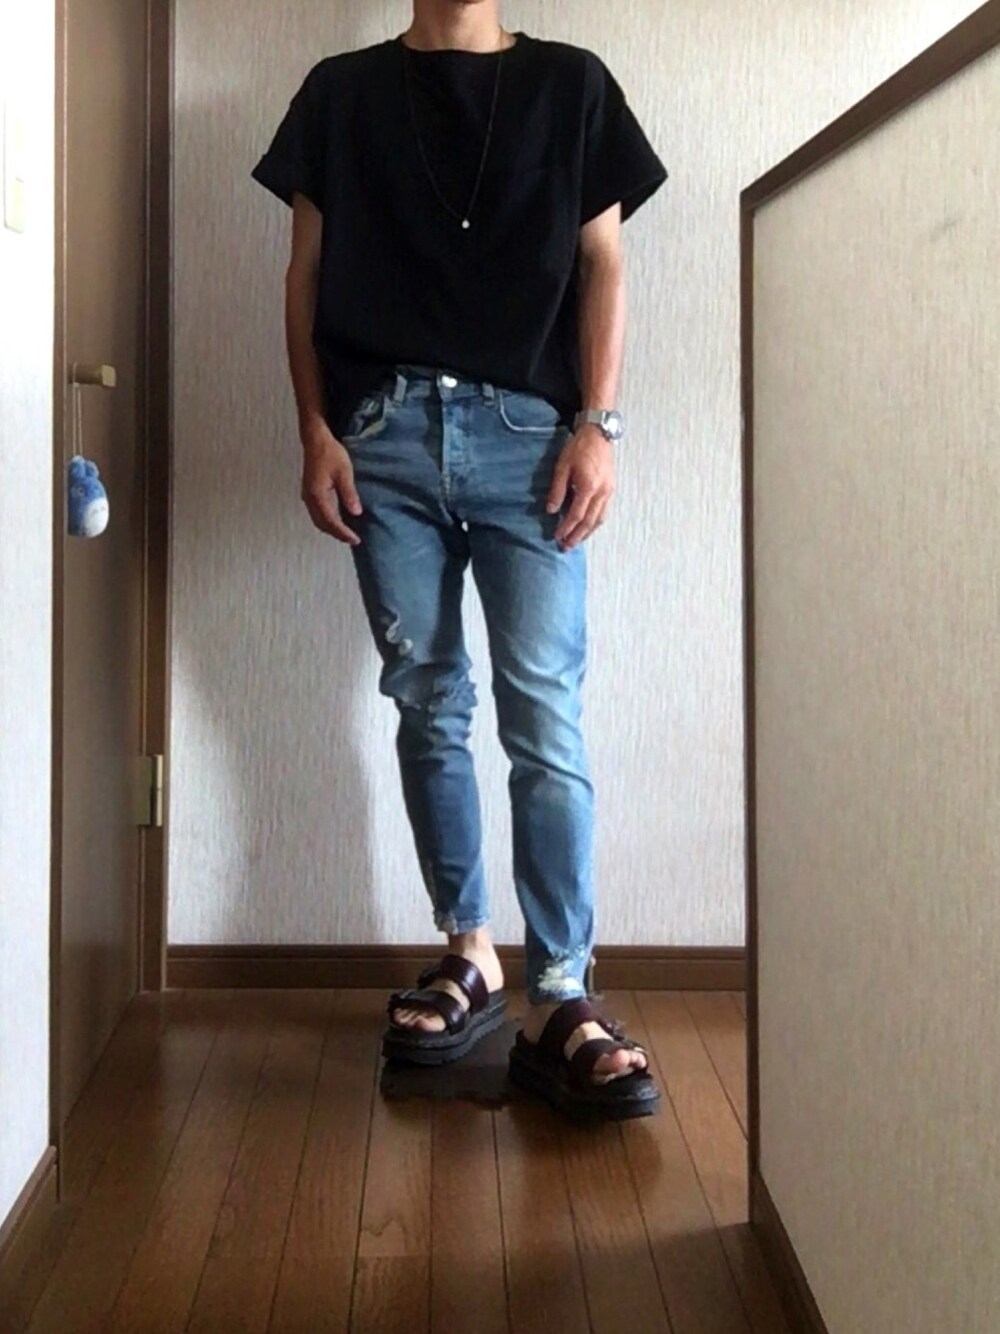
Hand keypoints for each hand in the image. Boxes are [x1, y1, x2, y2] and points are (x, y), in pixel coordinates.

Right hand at [300, 421, 362, 545]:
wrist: (316, 439)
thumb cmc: (330, 453)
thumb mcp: (344, 472)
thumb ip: (349, 493)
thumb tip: (356, 513)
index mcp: (317, 495)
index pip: (330, 521)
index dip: (343, 533)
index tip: (355, 540)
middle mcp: (309, 498)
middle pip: (321, 524)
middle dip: (336, 534)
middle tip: (352, 539)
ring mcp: (307, 495)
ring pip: (318, 519)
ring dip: (331, 528)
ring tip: (346, 532)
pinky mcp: (309, 492)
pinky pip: (317, 512)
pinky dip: (327, 520)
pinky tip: (338, 519)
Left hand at [546, 425, 615, 548]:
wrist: (599, 433)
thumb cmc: (578, 447)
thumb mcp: (562, 467)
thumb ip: (557, 490)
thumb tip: (551, 511)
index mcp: (588, 486)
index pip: (576, 515)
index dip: (566, 528)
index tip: (557, 536)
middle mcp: (602, 492)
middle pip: (589, 522)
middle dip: (577, 536)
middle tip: (566, 547)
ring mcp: (609, 491)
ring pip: (599, 519)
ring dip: (587, 533)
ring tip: (576, 541)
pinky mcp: (612, 489)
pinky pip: (604, 512)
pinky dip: (596, 523)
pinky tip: (588, 527)